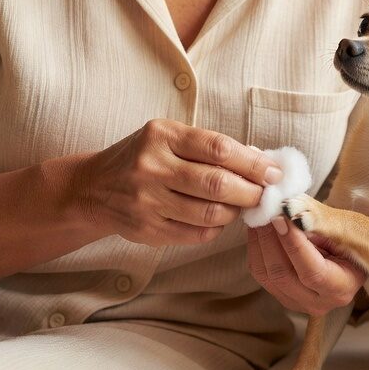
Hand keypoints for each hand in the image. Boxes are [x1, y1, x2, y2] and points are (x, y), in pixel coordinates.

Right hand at [83, 119, 281, 246]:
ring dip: (234, 212)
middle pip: (216, 184)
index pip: (218, 148)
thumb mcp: (167, 138)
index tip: (274, 172)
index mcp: (161, 136)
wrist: (93, 188)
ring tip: (241, 206)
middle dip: (250, 191)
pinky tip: (217, 219)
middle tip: (266, 194)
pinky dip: (215, 228)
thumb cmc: (142, 157)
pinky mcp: (146, 229)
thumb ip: (207, 147)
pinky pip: (195, 233)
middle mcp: (151, 167)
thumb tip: (259, 162)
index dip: (253, 162)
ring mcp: (147, 201)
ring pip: (209, 213)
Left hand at [247, 217, 365, 315]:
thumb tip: (288, 207)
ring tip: (260, 215)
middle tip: (265, 211)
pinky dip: (256, 248)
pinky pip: (260, 274)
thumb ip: (318, 221)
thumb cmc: (351, 238)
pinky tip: (258, 227)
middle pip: (283, 275)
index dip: (293, 244)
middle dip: (270, 239)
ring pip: (267, 275)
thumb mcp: (345, 228)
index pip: (312, 271)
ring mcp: (297, 303)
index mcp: (341, 288)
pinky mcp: (281, 295)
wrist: (349, 254)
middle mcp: (318, 302)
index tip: (281, 216)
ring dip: (259, 241)